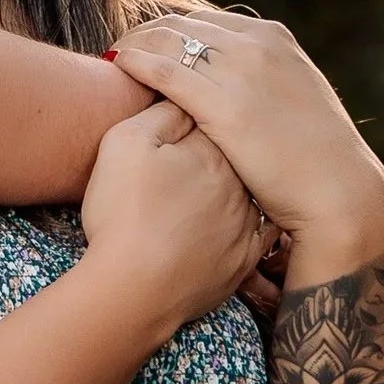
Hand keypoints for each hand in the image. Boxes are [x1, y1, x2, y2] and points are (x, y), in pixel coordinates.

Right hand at [77, 102, 268, 332]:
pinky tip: (241, 223)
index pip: (214, 117)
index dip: (200, 114)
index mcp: (210, 150)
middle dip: (223, 149)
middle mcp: (237, 183)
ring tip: (216, 190)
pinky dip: (254, 226)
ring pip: (250, 193)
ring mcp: (245, 224)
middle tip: (196, 156)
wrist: (134, 287)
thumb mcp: (125, 143)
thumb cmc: (122, 212)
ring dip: (240, 187)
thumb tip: (183, 95)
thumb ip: (160, 112)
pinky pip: (260, 236)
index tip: (188, 117)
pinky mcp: (243, 260)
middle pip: (235, 155)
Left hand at [111, 9, 383, 280]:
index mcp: (275, 38)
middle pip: (181, 24)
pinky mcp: (224, 103)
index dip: (170, 31)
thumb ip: (263, 81)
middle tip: (119, 50)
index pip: (205, 21)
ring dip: (134, 43)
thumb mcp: (294, 99)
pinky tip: (118, 66)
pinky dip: (137, 61)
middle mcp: (257, 43)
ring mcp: (241, 70)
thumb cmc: (314, 159)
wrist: (339, 191)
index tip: (147, 44)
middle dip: (146, 33)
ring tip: (110, 59)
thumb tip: (233, 85)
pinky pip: (165, 69)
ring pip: (168, 39)